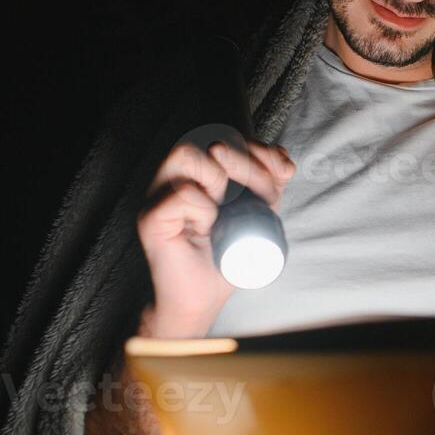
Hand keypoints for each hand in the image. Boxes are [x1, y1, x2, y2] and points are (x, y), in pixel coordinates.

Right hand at [136, 138, 294, 337]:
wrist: (202, 298)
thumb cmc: (227, 258)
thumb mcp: (259, 215)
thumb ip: (270, 184)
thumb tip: (283, 158)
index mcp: (197, 174)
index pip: (225, 136)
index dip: (257, 148)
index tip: (282, 171)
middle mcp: (175, 178)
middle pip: (206, 139)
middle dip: (247, 162)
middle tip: (261, 193)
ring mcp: (159, 195)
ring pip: (186, 154)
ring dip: (217, 179)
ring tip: (222, 210)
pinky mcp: (151, 217)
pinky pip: (182, 194)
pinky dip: (202, 210)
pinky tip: (205, 229)